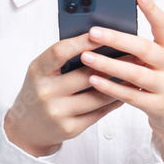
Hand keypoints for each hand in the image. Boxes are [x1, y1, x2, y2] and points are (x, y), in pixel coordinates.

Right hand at [3, 32, 133, 157]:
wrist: (27, 129)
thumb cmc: (38, 92)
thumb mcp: (42, 71)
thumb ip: (63, 58)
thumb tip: (97, 41)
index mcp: (38, 71)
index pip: (60, 52)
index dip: (82, 42)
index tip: (102, 34)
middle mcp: (46, 92)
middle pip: (86, 74)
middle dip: (114, 63)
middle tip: (134, 53)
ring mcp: (58, 112)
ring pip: (97, 95)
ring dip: (120, 84)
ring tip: (136, 73)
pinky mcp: (70, 128)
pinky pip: (99, 112)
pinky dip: (114, 101)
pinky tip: (125, 92)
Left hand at [82, 0, 163, 160]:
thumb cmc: (160, 81)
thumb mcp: (157, 61)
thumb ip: (139, 47)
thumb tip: (104, 31)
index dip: (153, 11)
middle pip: (145, 49)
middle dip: (117, 39)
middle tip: (93, 32)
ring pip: (135, 73)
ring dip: (108, 64)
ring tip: (86, 56)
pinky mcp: (156, 106)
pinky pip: (130, 95)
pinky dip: (110, 87)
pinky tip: (93, 80)